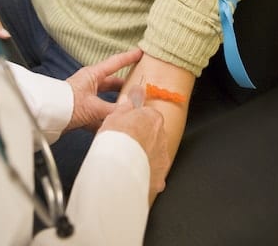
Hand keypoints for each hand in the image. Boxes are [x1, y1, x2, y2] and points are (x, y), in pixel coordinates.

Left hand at [65, 48, 141, 131]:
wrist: (46, 116)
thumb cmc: (66, 104)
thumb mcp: (93, 107)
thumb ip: (114, 109)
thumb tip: (132, 110)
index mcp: (92, 75)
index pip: (115, 63)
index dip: (129, 58)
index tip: (141, 52)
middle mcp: (90, 84)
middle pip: (113, 84)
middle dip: (126, 88)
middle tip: (141, 89)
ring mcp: (86, 98)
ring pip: (107, 102)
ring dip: (117, 108)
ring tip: (131, 112)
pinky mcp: (81, 112)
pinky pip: (98, 116)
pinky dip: (105, 123)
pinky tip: (113, 129)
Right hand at [100, 86, 170, 205]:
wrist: (118, 170)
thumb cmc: (115, 140)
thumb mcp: (114, 117)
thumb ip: (125, 107)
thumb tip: (129, 99)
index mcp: (153, 119)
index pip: (149, 116)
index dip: (137, 121)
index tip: (128, 126)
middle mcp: (162, 137)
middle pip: (154, 135)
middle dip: (143, 139)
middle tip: (126, 145)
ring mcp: (163, 159)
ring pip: (155, 155)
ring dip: (145, 157)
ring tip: (127, 162)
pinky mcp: (160, 177)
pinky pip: (154, 174)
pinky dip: (146, 175)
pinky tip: (132, 176)